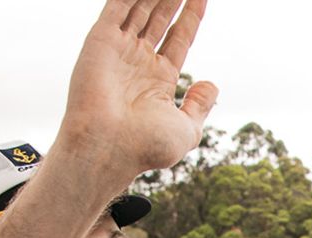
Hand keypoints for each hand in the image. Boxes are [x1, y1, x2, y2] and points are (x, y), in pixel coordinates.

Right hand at [56, 0, 218, 176]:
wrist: (110, 149)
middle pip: (160, 17)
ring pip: (140, 7)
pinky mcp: (100, 42)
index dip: (191, 15)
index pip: (179, 37)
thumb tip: (211, 85)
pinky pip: (117, 6)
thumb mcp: (187, 129)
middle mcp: (137, 60)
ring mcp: (118, 49)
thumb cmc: (145, 148)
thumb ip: (200, 105)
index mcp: (158, 78)